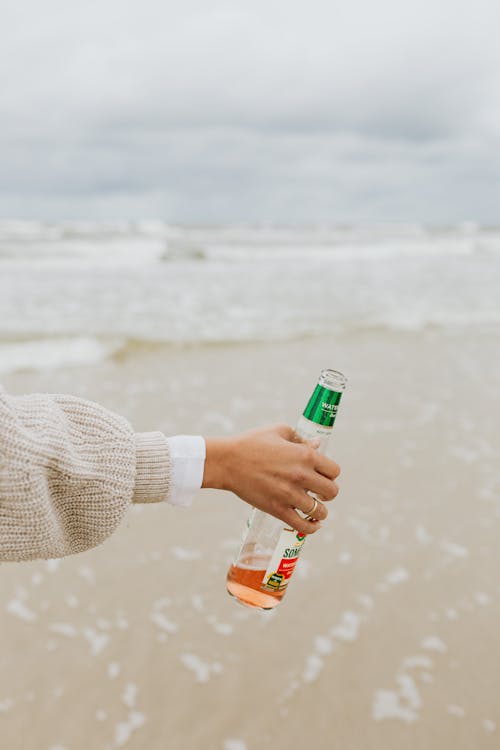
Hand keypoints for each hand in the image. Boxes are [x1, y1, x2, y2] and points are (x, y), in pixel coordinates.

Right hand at [202, 424, 340, 533]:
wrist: (228, 462)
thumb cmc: (251, 443)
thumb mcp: (278, 431)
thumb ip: (301, 438)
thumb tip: (317, 445)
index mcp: (305, 455)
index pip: (334, 471)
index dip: (330, 473)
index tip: (323, 475)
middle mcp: (302, 476)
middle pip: (332, 491)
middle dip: (327, 492)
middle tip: (319, 491)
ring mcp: (290, 495)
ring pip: (320, 511)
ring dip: (320, 510)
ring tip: (314, 507)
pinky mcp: (278, 510)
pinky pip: (303, 526)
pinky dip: (311, 528)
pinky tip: (312, 524)